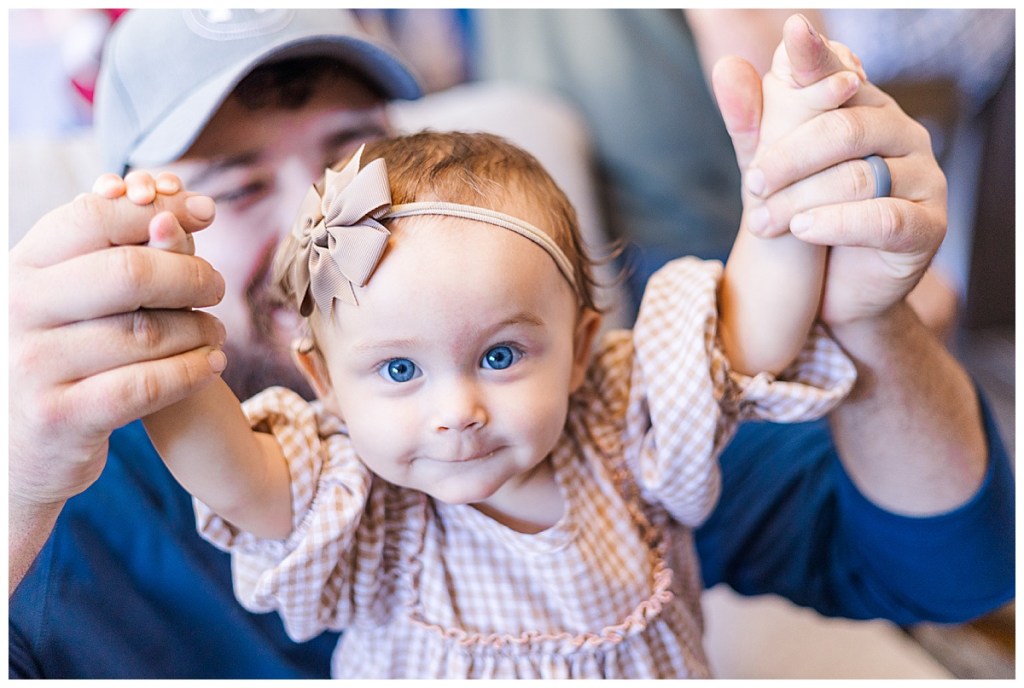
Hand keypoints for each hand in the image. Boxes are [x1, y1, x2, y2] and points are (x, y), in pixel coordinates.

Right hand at [9, 171, 225, 507]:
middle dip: (191, 274)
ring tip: (216, 331)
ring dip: (199, 329)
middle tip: (217, 286)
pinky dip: (191, 372)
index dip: (161, 210)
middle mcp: (18, 310)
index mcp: (20, 267)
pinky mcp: (61, 417)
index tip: (208, 213)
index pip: (94, 217)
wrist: (14, 445)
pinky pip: (147, 386)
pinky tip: (211, 365)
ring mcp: (34, 365)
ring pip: (147, 332)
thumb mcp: (65, 295)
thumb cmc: (59, 352)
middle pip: (130, 272)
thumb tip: (173, 197)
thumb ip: (110, 248)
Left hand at [712, 13, 946, 326]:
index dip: (817, 58)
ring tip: (763, 224)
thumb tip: (726, 67)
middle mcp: (902, 135)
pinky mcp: (928, 227)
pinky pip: (883, 219)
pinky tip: (804, 230)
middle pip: (844, 129)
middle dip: (789, 157)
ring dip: (800, 201)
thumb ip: (753, 124)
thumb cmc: (807, 218)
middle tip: (753, 184)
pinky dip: (837, 223)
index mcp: (866, 109)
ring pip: (858, 177)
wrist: (835, 292)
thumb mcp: (772, 172)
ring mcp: (923, 180)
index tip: (793, 36)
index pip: (840, 75)